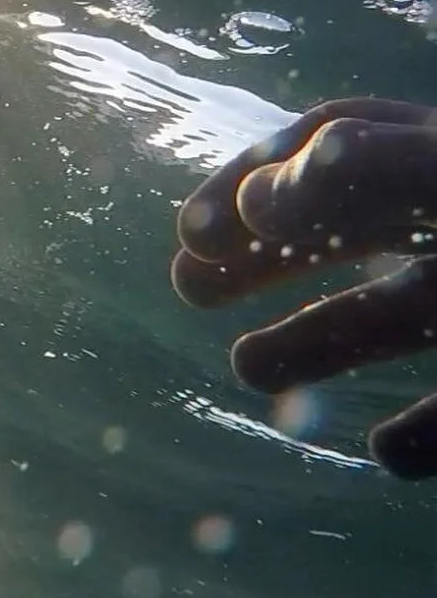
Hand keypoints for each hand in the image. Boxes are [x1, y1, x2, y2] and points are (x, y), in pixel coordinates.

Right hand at [172, 97, 436, 478]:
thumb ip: (371, 172)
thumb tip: (255, 200)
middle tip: (185, 287)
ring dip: (320, 339)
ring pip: (401, 313)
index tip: (193, 234)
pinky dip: (431, 431)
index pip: (342, 144)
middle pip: (353, 228)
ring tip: (247, 369)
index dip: (263, 178)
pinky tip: (388, 453)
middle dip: (264, 256)